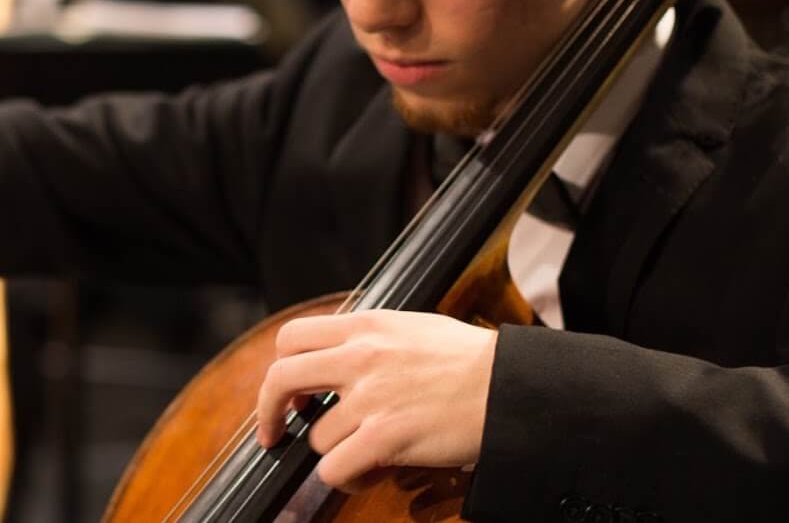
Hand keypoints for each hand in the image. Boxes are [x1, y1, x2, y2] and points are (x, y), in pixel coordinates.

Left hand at [255, 309, 497, 491]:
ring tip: (364, 453)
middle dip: (269, 412)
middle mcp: (362, 356)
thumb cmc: (469, 359)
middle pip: (281, 378)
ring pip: (316, 436)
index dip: (281, 365)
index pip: (294, 335)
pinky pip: (334, 468)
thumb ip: (374, 336)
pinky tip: (369, 470)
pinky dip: (347, 477)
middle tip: (274, 432)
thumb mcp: (415, 327)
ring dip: (335, 451)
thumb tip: (343, 353)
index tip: (288, 390)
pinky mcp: (384, 436)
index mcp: (369, 325)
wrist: (505, 386)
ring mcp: (370, 397)